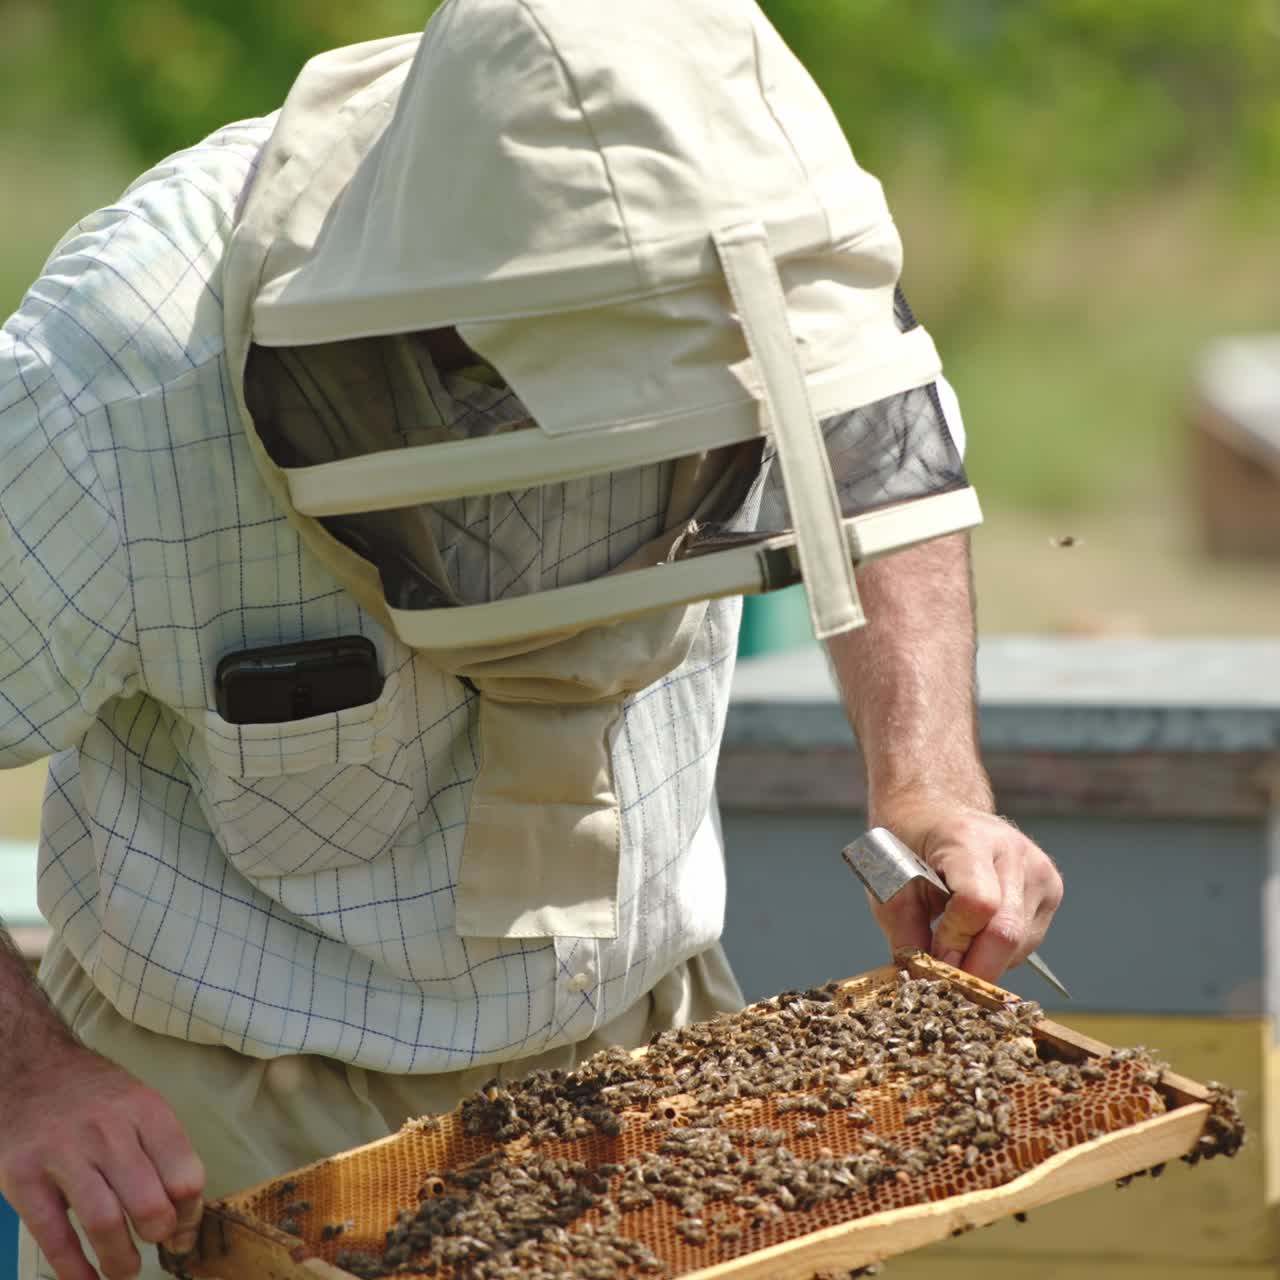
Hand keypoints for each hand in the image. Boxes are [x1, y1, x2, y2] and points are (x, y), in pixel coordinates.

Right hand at [0, 1041, 204, 1279]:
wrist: (29, 1066)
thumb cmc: (92, 1093)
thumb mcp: (138, 1102)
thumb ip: (161, 1147)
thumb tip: (184, 1209)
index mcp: (146, 1111)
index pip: (186, 1174)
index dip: (190, 1215)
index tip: (184, 1232)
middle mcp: (109, 1131)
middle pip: (149, 1203)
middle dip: (158, 1237)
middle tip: (155, 1246)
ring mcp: (63, 1154)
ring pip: (104, 1222)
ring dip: (120, 1260)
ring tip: (124, 1270)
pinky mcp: (22, 1177)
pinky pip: (53, 1234)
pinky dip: (72, 1267)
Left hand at [864, 804, 1063, 983]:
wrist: (935, 813)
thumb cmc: (908, 847)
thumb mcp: (890, 884)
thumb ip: (906, 932)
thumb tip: (925, 982)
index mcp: (967, 838)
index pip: (978, 904)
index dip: (955, 941)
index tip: (931, 956)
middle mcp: (1012, 850)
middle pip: (1006, 932)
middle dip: (973, 966)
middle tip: (943, 974)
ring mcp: (1038, 868)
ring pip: (1020, 944)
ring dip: (985, 959)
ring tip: (954, 942)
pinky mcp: (1051, 886)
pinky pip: (1029, 940)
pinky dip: (1000, 951)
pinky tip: (976, 931)